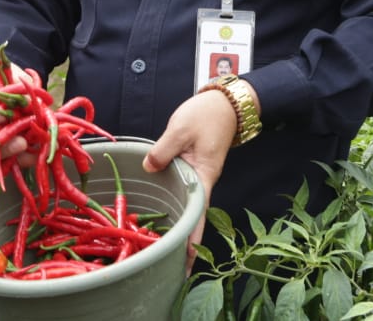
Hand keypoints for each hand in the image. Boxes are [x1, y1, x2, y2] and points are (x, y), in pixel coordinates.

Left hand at [142, 88, 243, 268]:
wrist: (224, 104)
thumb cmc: (206, 115)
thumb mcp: (180, 129)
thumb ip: (163, 150)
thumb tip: (149, 168)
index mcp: (204, 175)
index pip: (197, 212)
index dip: (192, 237)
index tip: (188, 261)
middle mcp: (203, 180)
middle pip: (193, 215)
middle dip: (184, 241)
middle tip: (172, 268)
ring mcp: (197, 176)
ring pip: (186, 205)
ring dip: (178, 226)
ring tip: (164, 250)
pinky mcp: (191, 169)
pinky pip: (181, 192)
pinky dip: (174, 205)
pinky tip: (163, 214)